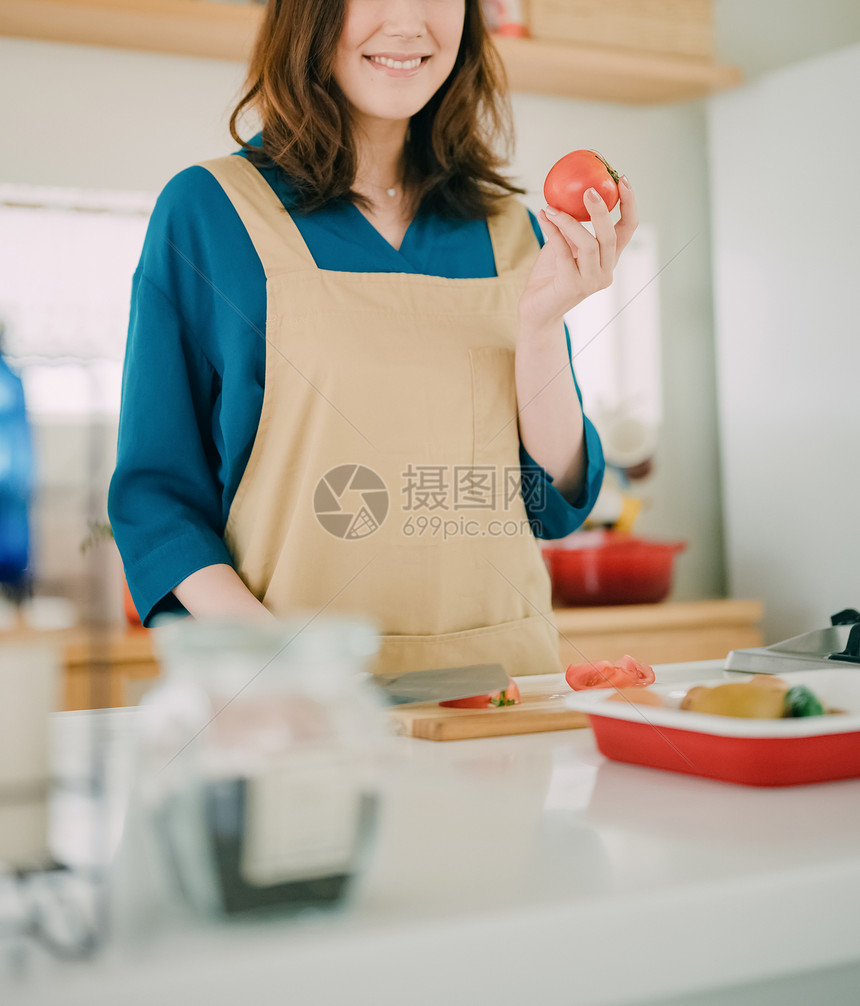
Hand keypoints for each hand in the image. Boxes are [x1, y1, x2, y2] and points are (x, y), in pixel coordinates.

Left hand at [519, 175, 638, 335]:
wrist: (537, 311)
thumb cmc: (550, 276)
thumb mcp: (565, 246)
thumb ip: (572, 227)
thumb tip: (570, 194)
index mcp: (609, 259)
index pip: (628, 229)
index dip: (629, 204)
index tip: (623, 180)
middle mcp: (605, 272)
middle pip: (611, 236)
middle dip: (602, 210)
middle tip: (588, 189)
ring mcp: (590, 282)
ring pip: (589, 244)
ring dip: (569, 221)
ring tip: (552, 207)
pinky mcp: (571, 286)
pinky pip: (563, 251)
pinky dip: (553, 231)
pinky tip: (544, 216)